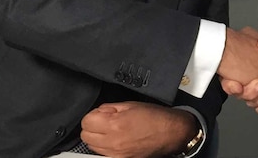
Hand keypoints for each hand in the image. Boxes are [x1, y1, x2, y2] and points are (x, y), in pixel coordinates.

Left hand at [80, 101, 196, 157]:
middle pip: (85, 135)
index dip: (94, 114)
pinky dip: (106, 147)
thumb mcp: (132, 105)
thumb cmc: (156, 118)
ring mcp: (116, 154)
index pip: (86, 121)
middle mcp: (113, 142)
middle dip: (93, 126)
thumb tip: (99, 111)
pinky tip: (117, 139)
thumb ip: (110, 108)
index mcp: (115, 125)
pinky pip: (103, 154)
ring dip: (97, 137)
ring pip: (92, 146)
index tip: (102, 113)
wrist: (172, 133)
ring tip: (112, 130)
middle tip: (105, 121)